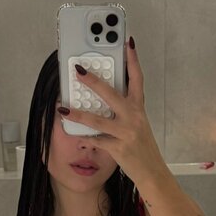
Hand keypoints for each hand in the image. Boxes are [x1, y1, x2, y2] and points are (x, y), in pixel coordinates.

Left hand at [68, 39, 167, 187]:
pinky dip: (83, 137)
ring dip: (78, 114)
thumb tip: (102, 98)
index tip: (127, 42)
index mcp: (139, 109)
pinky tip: (72, 132)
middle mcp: (133, 118)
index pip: (137, 79)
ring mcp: (126, 133)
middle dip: (93, 81)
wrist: (153, 173)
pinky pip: (96, 140)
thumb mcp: (138, 124)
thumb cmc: (143, 148)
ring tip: (63, 108)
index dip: (133, 60)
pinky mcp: (118, 148)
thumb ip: (124, 110)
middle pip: (112, 94)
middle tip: (78, 70)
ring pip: (98, 120)